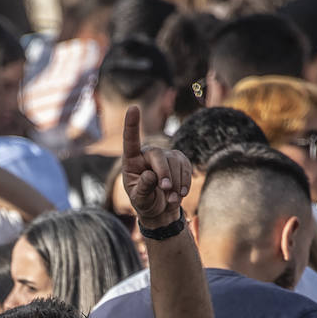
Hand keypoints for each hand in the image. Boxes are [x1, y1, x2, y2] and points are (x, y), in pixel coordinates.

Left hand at [122, 105, 191, 229]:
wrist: (160, 208)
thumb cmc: (145, 202)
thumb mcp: (140, 200)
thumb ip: (142, 189)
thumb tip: (150, 175)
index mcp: (132, 161)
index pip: (130, 141)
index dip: (132, 125)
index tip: (133, 108)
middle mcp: (148, 154)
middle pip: (158, 155)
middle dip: (164, 173)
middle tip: (165, 190)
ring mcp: (165, 155)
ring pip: (175, 162)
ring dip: (175, 183)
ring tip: (170, 199)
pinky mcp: (179, 160)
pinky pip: (186, 167)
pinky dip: (185, 182)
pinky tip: (180, 194)